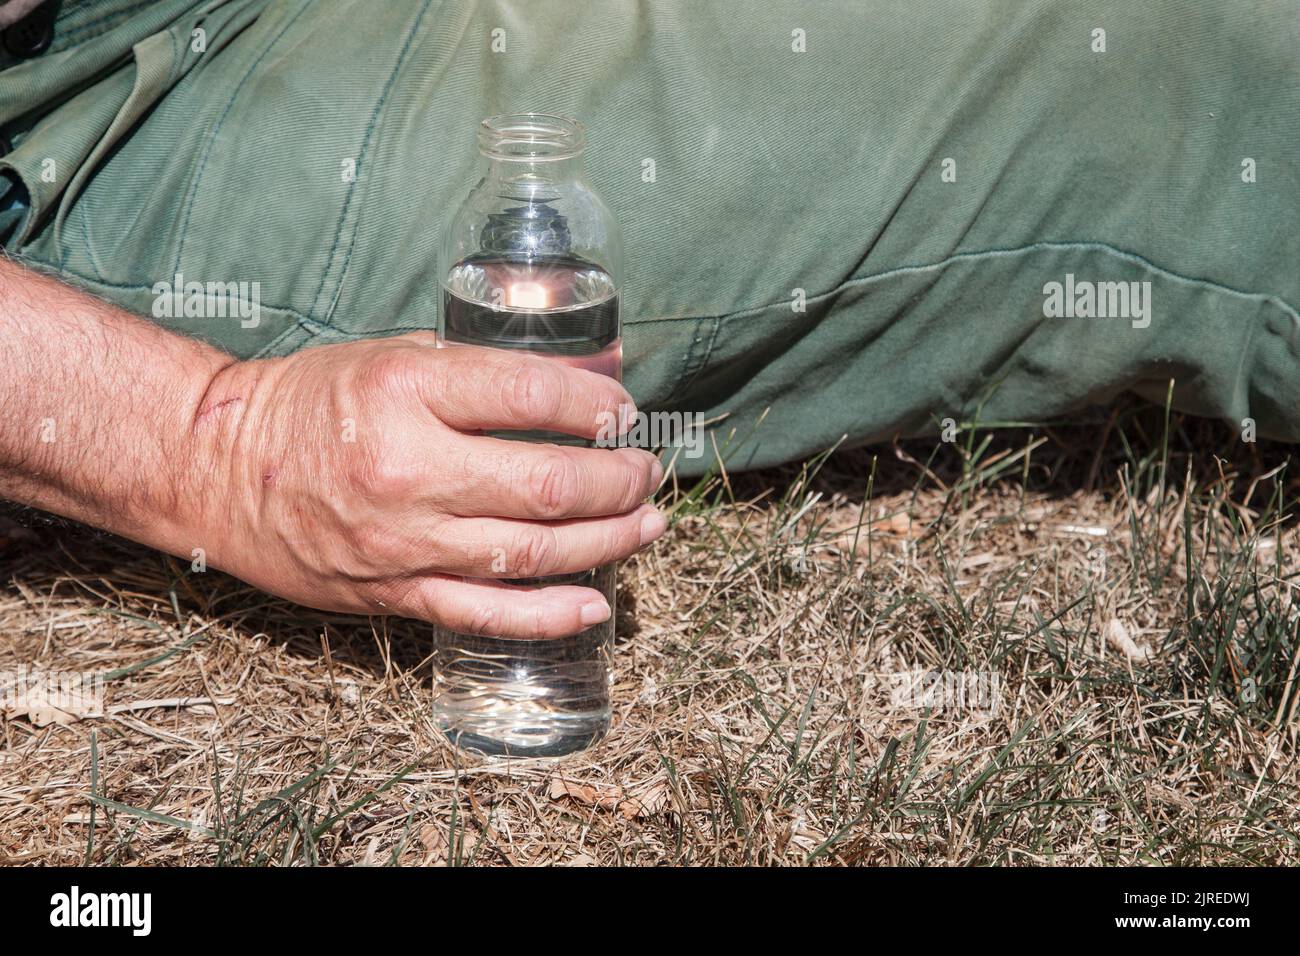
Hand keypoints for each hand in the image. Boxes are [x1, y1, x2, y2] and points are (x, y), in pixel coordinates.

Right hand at [184, 332, 664, 637]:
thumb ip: (478, 370)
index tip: (624, 410)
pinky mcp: (394, 592)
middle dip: (618, 479)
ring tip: (646, 523)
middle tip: (644, 471)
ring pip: (533, 552)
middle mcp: (409, 469)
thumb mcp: (390, 356)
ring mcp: (403, 541)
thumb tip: (577, 380)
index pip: (533, 395)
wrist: (218, 469)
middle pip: (549, 483)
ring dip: (608, 540)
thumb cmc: (310, 403)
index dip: (598, 403)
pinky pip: (488, 613)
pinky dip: (551, 614)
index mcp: (406, 392)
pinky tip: (597, 602)